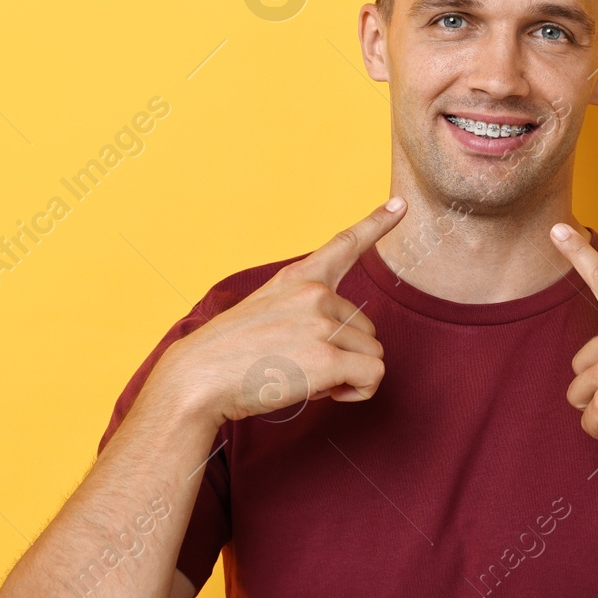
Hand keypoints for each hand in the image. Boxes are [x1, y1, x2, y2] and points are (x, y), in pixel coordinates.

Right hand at [146, 198, 406, 426]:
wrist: (198, 379)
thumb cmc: (227, 355)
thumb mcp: (264, 312)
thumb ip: (302, 312)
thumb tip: (339, 343)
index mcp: (298, 278)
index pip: (344, 244)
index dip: (375, 223)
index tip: (399, 205)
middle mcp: (315, 293)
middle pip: (366, 328)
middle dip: (344, 353)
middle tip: (302, 365)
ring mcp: (323, 322)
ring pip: (372, 353)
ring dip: (348, 374)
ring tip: (305, 377)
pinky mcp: (328, 356)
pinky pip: (374, 375)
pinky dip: (359, 391)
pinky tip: (328, 392)